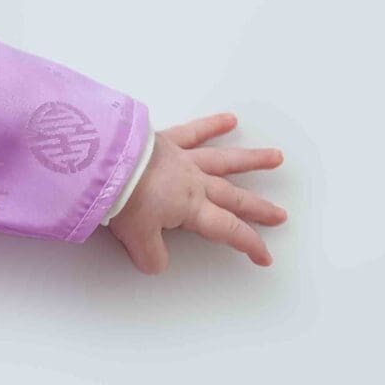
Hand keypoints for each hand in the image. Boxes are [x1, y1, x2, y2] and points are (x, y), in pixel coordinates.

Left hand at [107, 113, 286, 274]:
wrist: (105, 164)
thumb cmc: (122, 199)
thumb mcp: (136, 239)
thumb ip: (151, 255)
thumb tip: (158, 265)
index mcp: (191, 208)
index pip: (228, 230)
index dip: (249, 244)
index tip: (265, 257)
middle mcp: (194, 182)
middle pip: (234, 197)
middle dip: (258, 209)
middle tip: (280, 214)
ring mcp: (182, 159)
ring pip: (225, 160)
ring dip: (251, 160)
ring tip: (276, 157)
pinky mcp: (166, 140)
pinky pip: (194, 132)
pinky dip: (212, 125)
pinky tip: (230, 120)